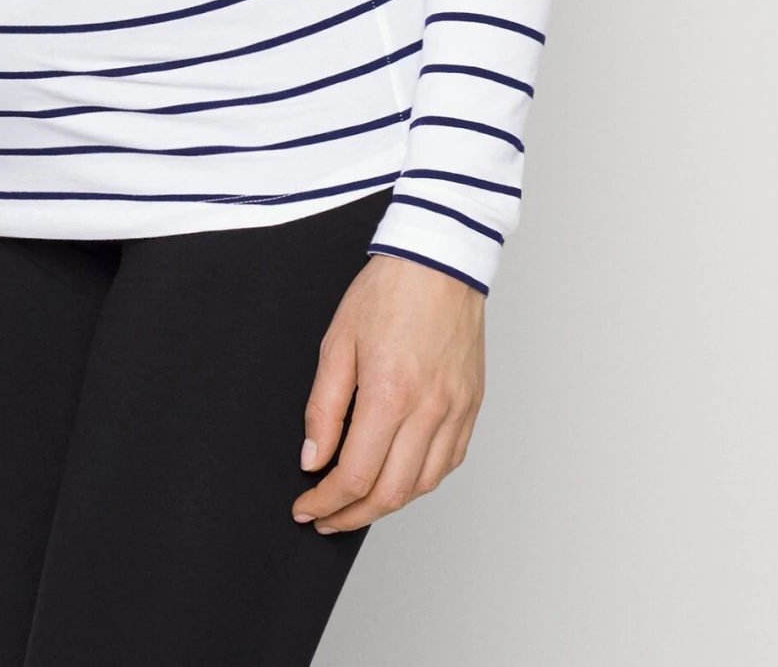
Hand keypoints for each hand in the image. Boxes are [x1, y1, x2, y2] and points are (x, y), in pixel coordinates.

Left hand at [291, 251, 483, 531]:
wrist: (438, 259)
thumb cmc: (387, 291)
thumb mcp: (337, 343)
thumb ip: (323, 409)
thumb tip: (313, 460)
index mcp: (390, 393)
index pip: (355, 475)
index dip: (326, 502)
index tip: (306, 507)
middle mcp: (429, 409)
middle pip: (390, 493)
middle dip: (351, 516)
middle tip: (326, 518)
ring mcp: (456, 410)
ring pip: (422, 485)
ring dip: (387, 504)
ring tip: (357, 503)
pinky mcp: (471, 404)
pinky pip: (448, 462)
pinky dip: (421, 480)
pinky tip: (399, 476)